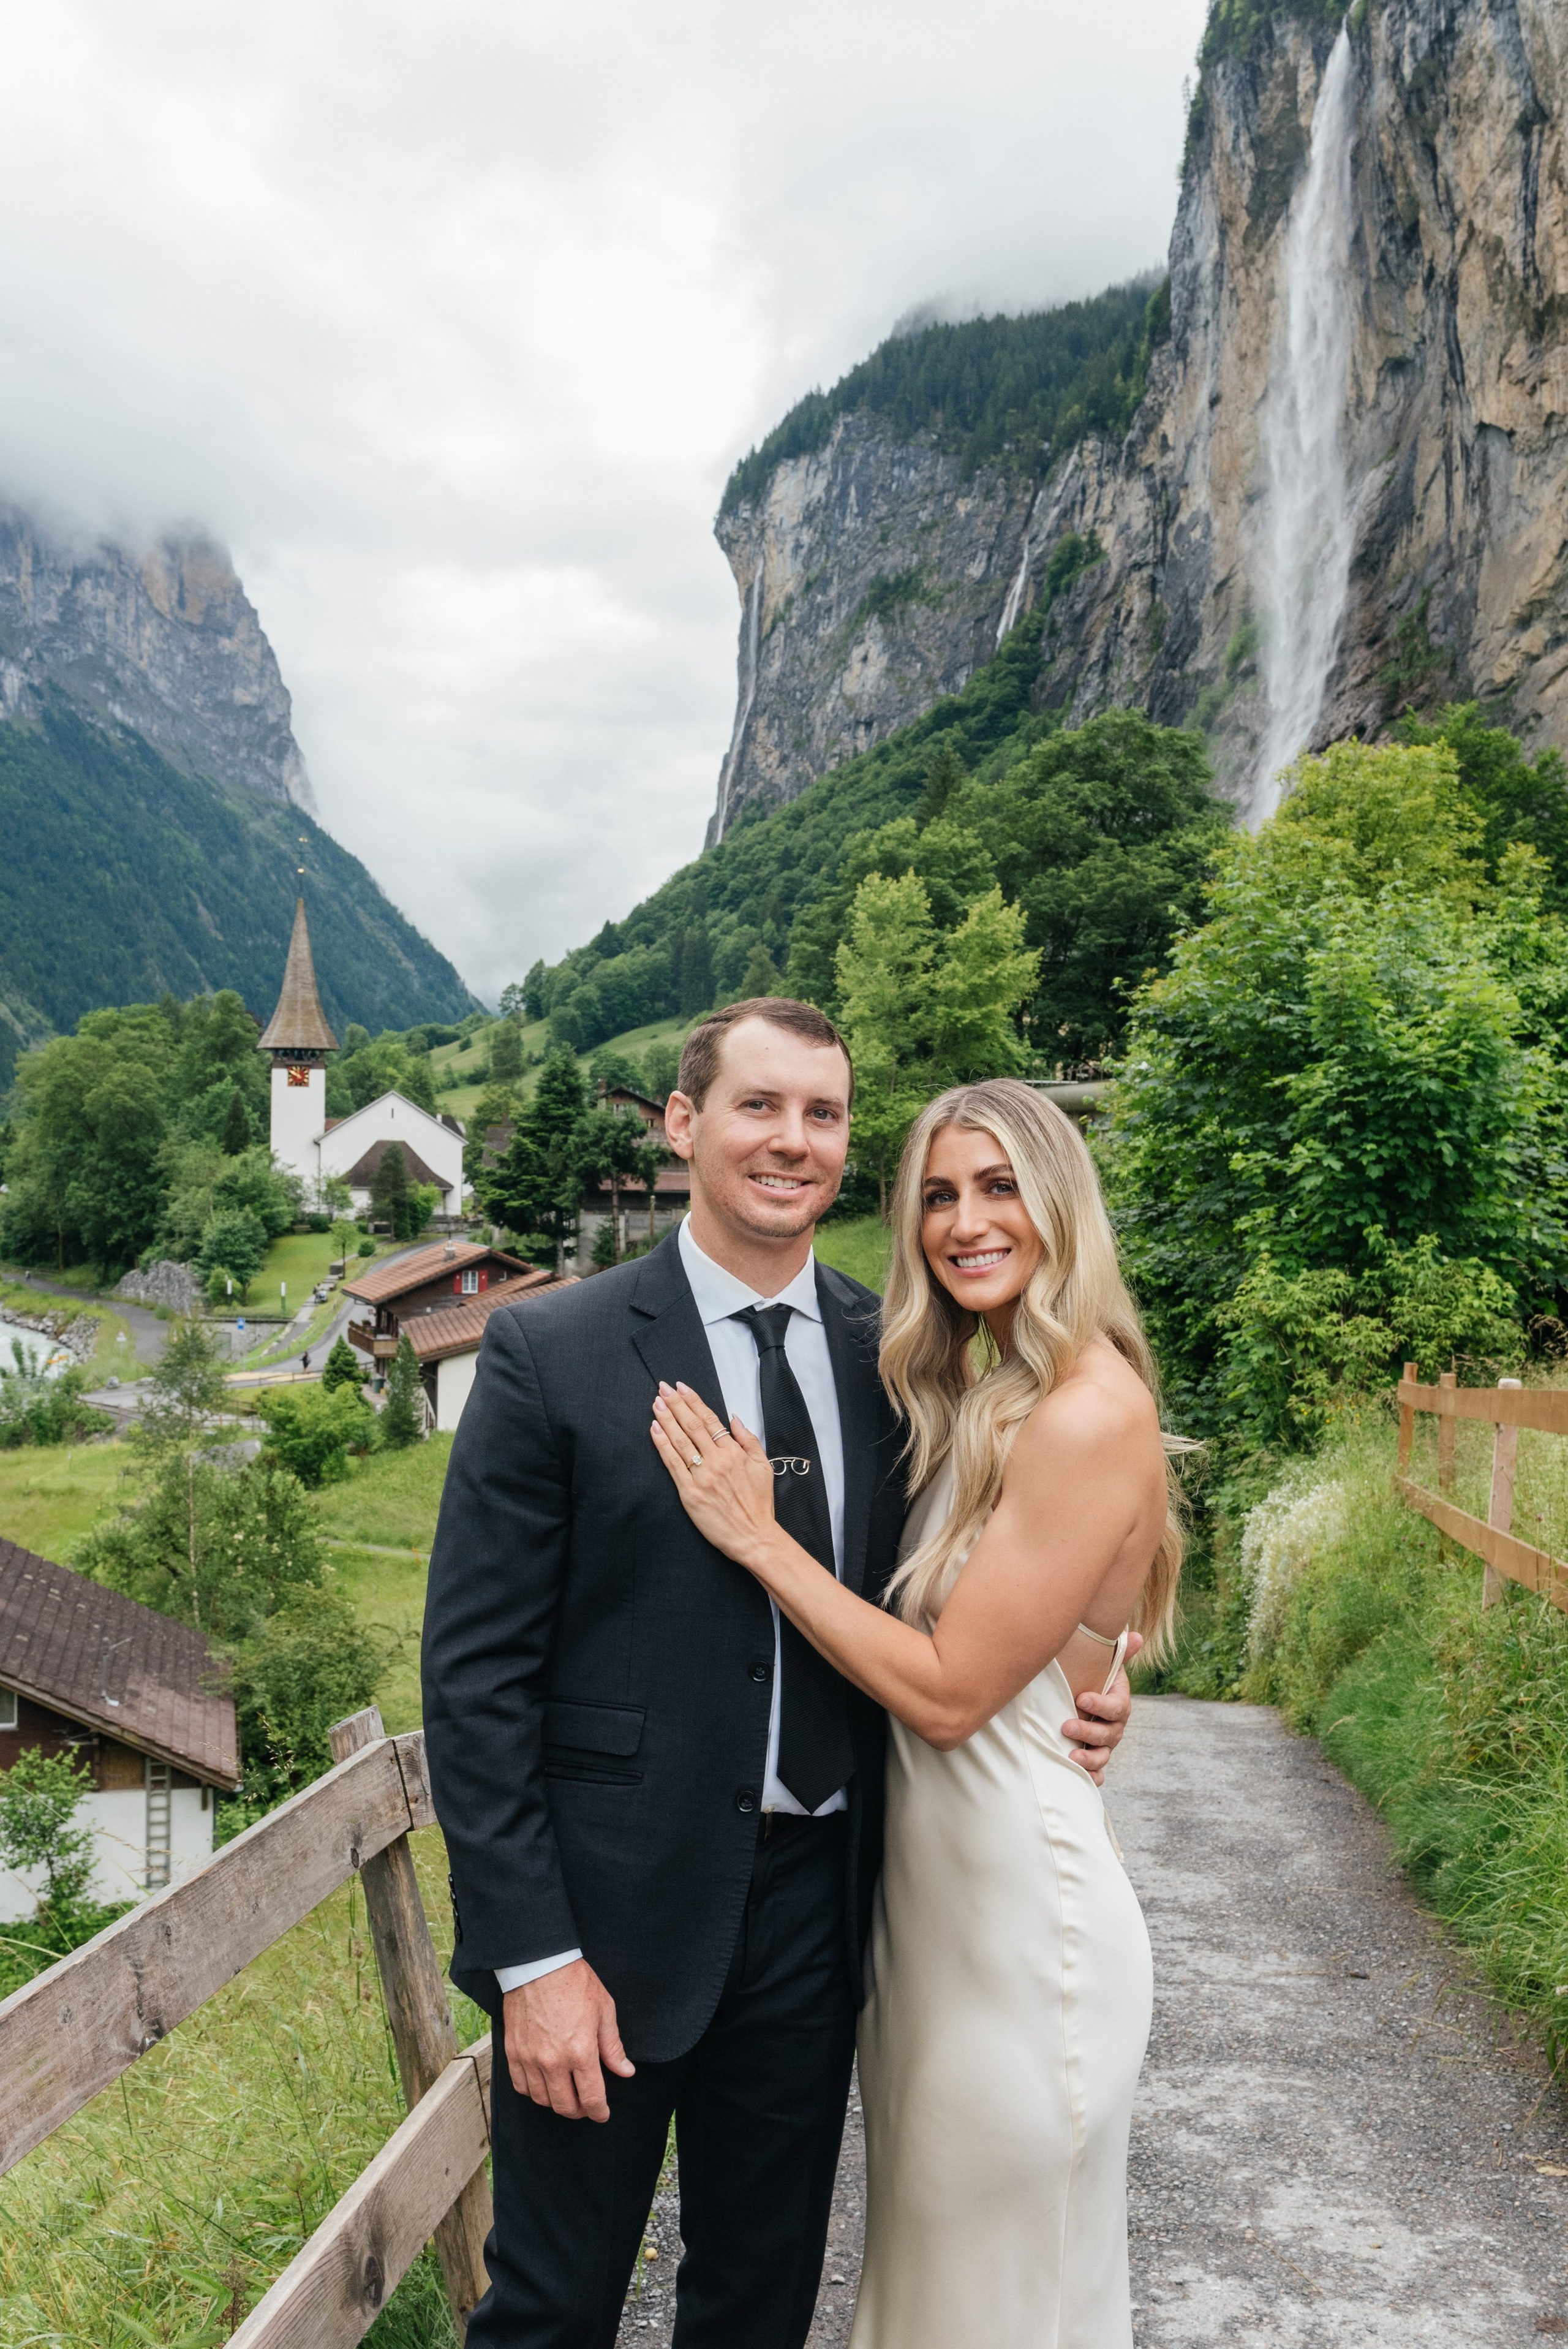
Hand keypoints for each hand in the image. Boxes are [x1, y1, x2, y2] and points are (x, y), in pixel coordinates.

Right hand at [502, 1959, 634, 2121]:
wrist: (538, 1964)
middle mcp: (553, 2062)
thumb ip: (613, 2047)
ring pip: (542, 2100)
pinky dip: (533, 2092)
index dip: (599, 2112)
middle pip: (565, 2106)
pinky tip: (543, 2085)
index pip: (591, 2099)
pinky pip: (521, 2086)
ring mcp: (530, 2059)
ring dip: (556, 2103)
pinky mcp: (513, 2052)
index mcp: (580, 2053)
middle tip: (586, 2106)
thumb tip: (626, 2071)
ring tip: (566, 2095)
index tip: (602, 2114)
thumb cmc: (575, 1983)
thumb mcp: (604, 2010)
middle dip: (579, 2112)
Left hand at [650, 1381, 785, 1574]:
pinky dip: (662, 1445)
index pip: (709, 1419)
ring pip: (680, 1441)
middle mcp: (716, 1461)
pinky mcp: (689, 1493)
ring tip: (656, 1403)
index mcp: (734, 1452)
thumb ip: (748, 1439)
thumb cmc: (758, 1503)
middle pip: (691, 1425)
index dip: (693, 1401)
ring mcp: (701, 1477)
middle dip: (675, 1404)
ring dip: (666, 1419)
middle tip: (663, 1387)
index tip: (681, 1387)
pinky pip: (672, 1464)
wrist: (753, 1536)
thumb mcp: (763, 1466)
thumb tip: (733, 1418)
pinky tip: (655, 1430)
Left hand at [1062, 1633, 1141, 1785]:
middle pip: (1108, 1735)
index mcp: (1119, 1704)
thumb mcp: (1105, 1667)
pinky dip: (1092, 1778)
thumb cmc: (1094, 1681)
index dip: (1100, 1705)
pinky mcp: (1095, 1759)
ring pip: (1103, 1756)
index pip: (1116, 1708)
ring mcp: (1105, 1746)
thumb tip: (1136, 1636)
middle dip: (1087, 1732)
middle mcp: (1115, 1727)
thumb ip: (1119, 1653)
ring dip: (1089, 1759)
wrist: (1086, 1700)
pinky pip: (1098, 1774)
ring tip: (1070, 1757)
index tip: (1081, 1698)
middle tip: (1066, 1726)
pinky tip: (1083, 1779)